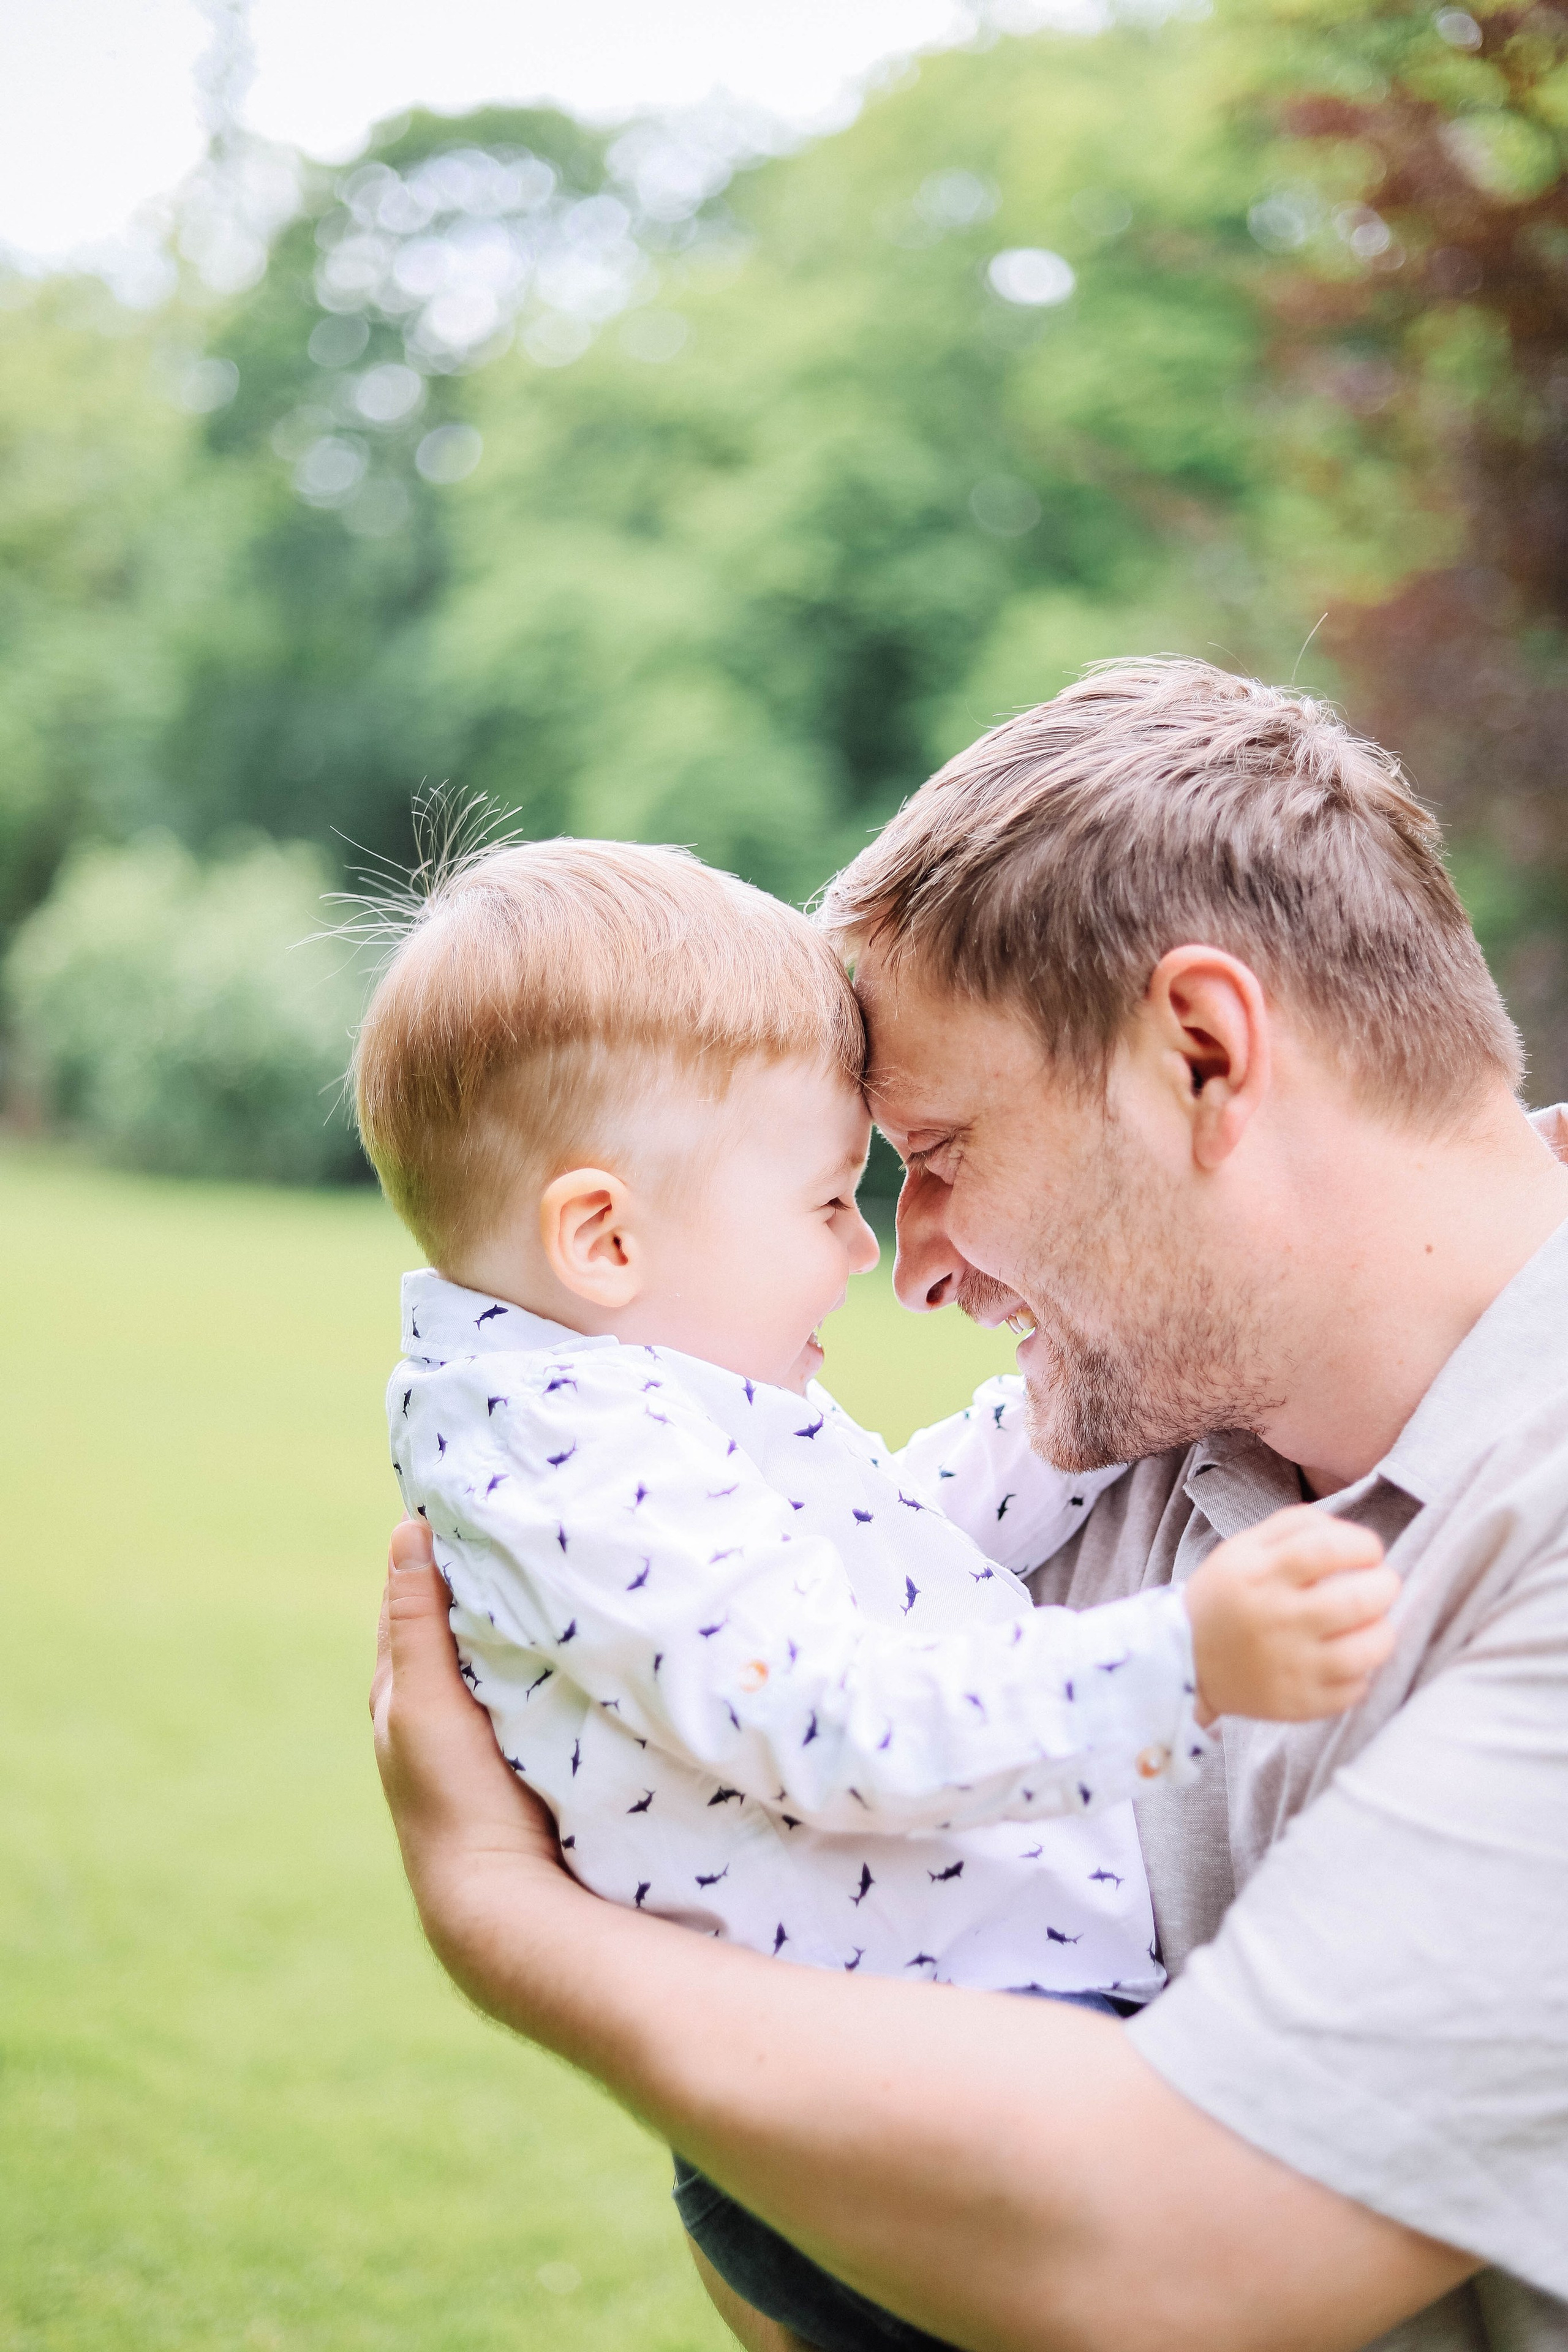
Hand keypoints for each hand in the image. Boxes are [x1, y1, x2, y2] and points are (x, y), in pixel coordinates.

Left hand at [371, 1518, 568, 1979]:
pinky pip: (533, 1680)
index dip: (438, 1548)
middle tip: (529, 1512)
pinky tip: (579, 1627)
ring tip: (561, 1555)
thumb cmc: (451, 1798)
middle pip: (460, 1619)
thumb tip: (405, 1530)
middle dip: (486, 1573)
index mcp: (400, 1692)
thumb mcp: (422, 1701)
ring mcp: (485, 1732)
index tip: (475, 1494)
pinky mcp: (529, 1749)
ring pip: (500, 1650)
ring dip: (522, 1612)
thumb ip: (416, 1622)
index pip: (414, 1596)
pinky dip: (545, 1649)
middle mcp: (438, 1708)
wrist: (502, 1902)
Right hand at [1183, 1505, 1398, 1725]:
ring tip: (1371, 1623)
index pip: (1328, 1549)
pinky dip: (1362, 1673)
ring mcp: (1289, 1667)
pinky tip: (1346, 1658)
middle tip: (1381, 1584)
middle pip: (1356, 1601)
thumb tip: (1353, 1535)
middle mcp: (1276, 1620)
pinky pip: (1355, 1691)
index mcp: (1261, 1574)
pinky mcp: (1298, 1704)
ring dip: (1382, 1631)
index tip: (1370, 1550)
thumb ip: (1296, 1526)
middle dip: (1385, 1585)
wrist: (1185, 1657)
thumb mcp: (1245, 1546)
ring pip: (1366, 1651)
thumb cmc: (1228, 1594)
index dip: (1363, 1545)